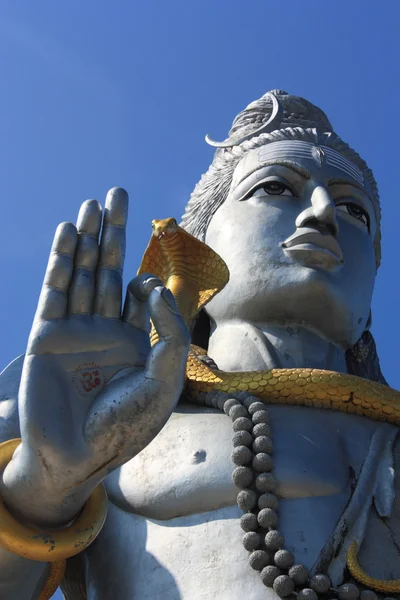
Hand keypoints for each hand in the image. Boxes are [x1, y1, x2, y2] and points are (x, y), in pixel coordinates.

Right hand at [2, 188, 189, 524]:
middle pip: (111, 267)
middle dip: (114, 231)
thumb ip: (169, 334)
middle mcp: (105, 327)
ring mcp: (75, 328)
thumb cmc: (126, 426)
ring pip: (83, 271)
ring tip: (93, 203)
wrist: (78, 456)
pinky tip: (69, 232)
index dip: (147, 282)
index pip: (142, 293)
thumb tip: (153, 288)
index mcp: (136, 339)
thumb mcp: (163, 381)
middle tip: (117, 192)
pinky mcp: (47, 333)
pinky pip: (56, 289)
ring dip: (88, 237)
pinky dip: (62, 260)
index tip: (146, 292)